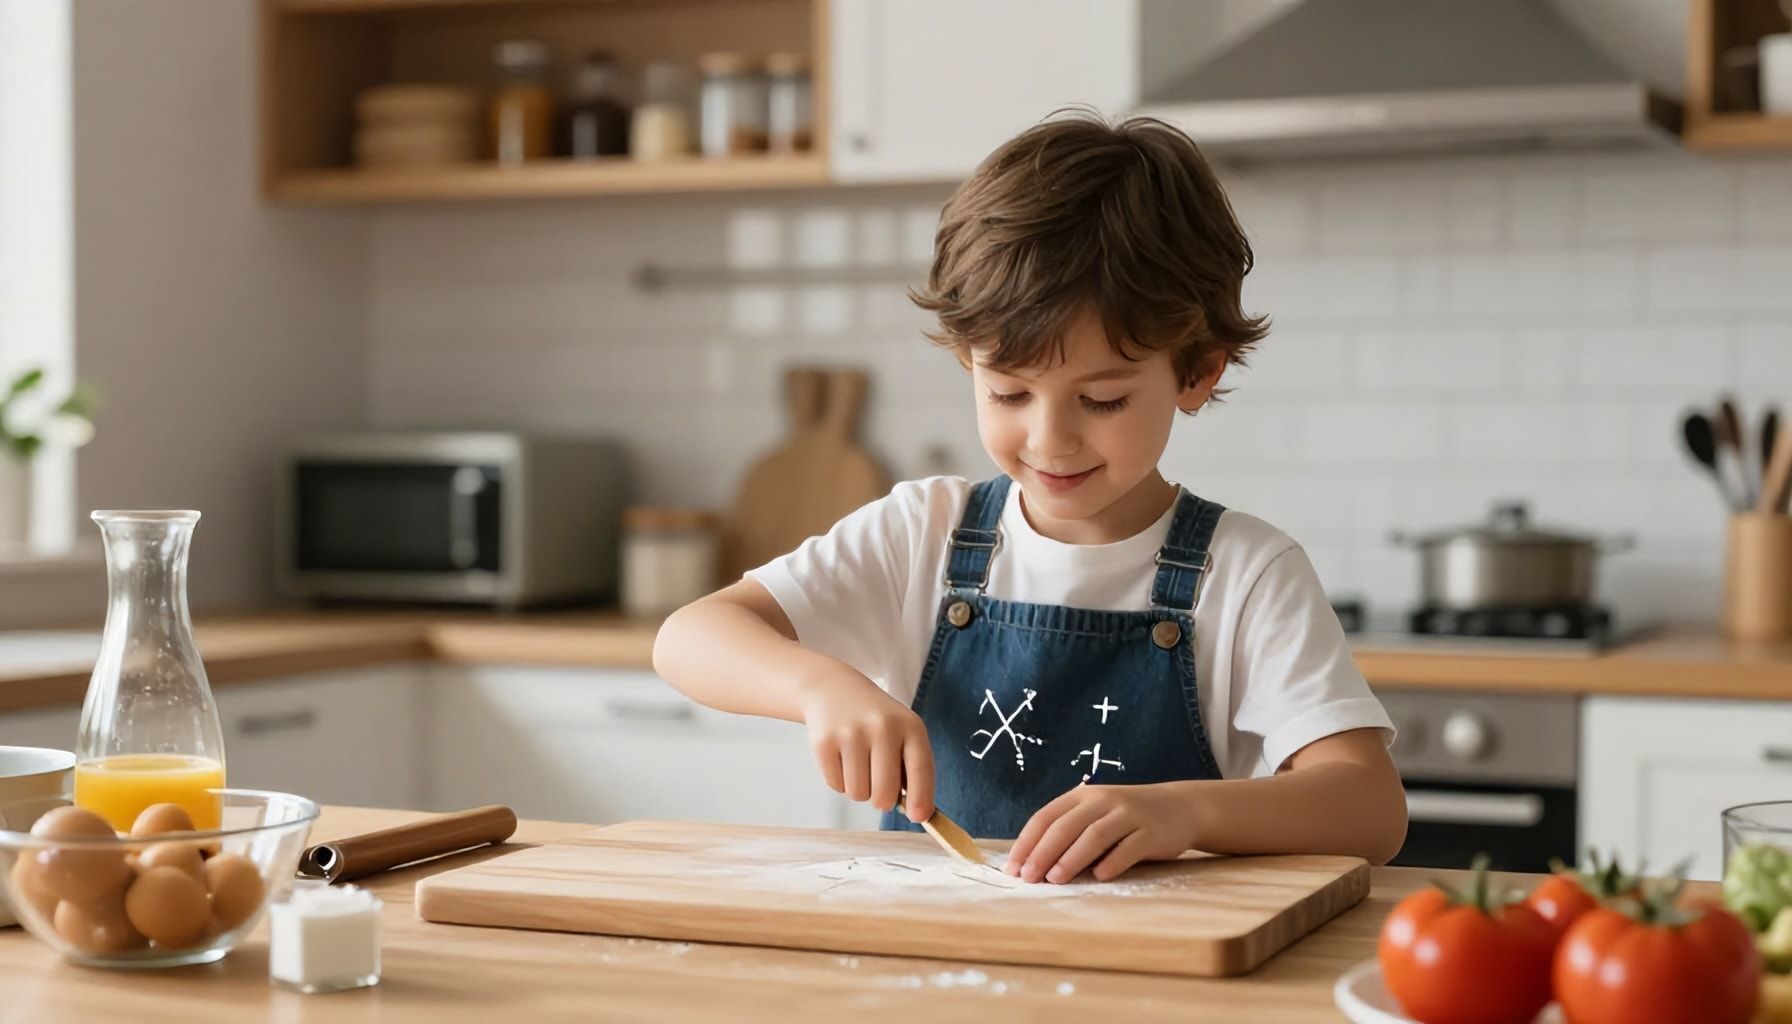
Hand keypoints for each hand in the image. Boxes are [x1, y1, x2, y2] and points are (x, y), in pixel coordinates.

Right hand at [795, 662, 934, 822]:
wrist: (833, 689)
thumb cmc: (875, 720)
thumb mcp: (902, 731)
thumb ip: (911, 768)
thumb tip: (917, 812)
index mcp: (910, 726)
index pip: (921, 768)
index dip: (922, 798)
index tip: (918, 817)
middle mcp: (882, 727)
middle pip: (885, 793)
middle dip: (882, 799)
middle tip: (878, 784)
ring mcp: (851, 733)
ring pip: (858, 794)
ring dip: (859, 789)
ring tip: (858, 763)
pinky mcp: (824, 742)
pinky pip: (836, 786)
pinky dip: (839, 781)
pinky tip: (841, 756)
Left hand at [1005, 783, 1195, 883]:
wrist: (1179, 807)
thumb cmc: (1126, 818)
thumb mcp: (1095, 816)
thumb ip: (1069, 833)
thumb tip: (1032, 865)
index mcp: (1082, 796)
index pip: (1046, 817)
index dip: (1027, 842)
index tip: (1013, 868)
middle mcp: (1102, 801)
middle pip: (1066, 826)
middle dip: (1043, 853)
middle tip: (1028, 877)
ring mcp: (1128, 814)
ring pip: (1094, 835)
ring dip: (1072, 858)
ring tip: (1055, 879)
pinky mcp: (1151, 832)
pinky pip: (1128, 848)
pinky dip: (1112, 862)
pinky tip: (1099, 876)